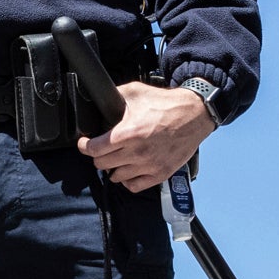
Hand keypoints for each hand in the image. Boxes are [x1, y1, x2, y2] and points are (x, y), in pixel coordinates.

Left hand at [81, 82, 215, 194]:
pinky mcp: (160, 174)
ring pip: (116, 177)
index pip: (94, 149)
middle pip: (102, 164)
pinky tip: (129, 169)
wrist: (194, 114)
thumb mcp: (135, 92)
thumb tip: (98, 100)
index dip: (84, 145)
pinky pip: (134, 186)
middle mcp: (137, 153)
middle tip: (102, 148)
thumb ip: (114, 97)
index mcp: (128, 133)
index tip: (85, 143)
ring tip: (116, 158)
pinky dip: (128, 180)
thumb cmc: (166, 104)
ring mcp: (149, 166)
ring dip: (113, 168)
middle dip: (98, 155)